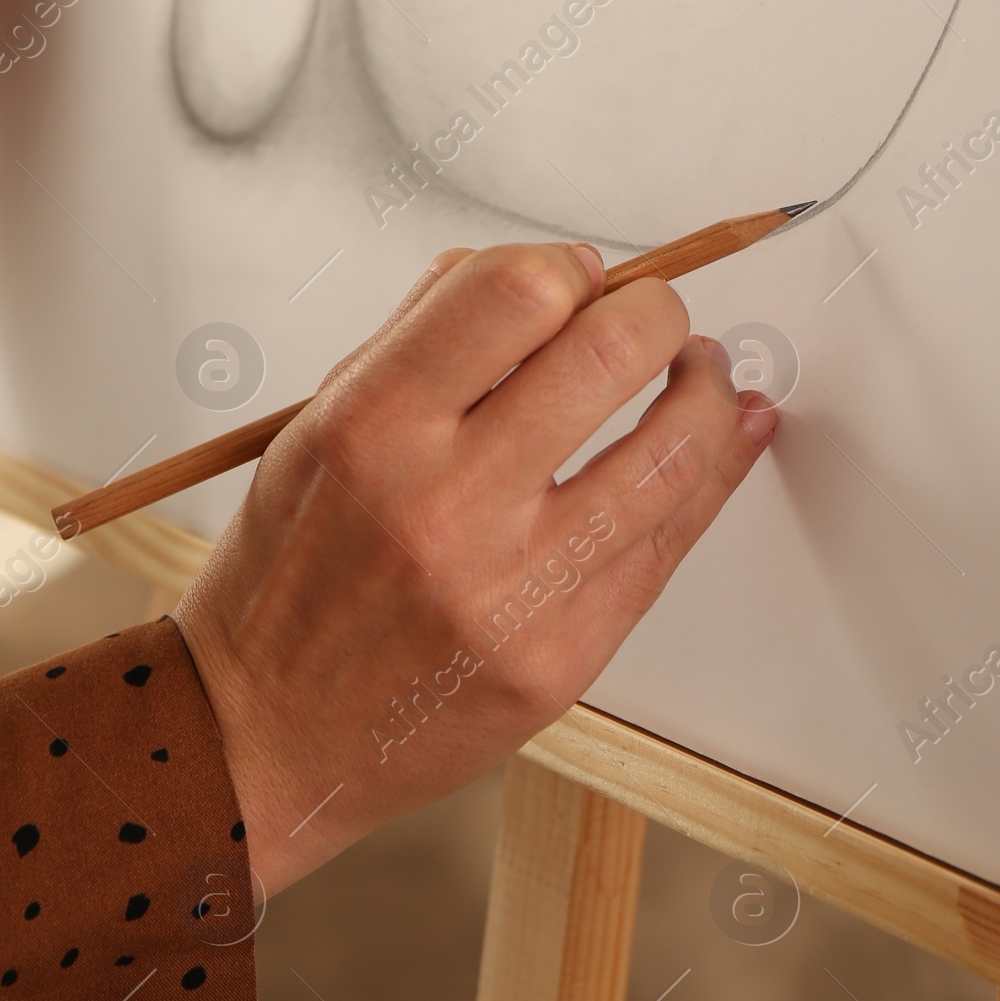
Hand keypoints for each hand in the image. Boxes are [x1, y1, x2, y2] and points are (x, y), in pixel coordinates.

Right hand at [175, 243, 777, 894]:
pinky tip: (733, 436)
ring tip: (701, 373)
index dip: (566, 265)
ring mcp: (510, 590)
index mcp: (371, 427)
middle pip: (608, 354)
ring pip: (669, 454)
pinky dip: (717, 474)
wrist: (266, 735)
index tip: (579, 277)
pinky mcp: (560, 659)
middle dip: (656, 314)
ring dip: (707, 392)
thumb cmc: (289, 574)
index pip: (512, 292)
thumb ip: (422, 337)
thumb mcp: (316, 426)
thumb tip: (547, 274)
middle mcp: (443, 503)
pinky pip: (668, 547)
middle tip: (655, 318)